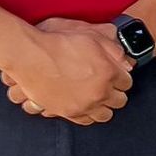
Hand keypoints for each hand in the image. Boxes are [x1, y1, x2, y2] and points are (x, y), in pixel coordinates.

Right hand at [2, 23, 131, 122]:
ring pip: (104, 115)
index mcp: (108, 72)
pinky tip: (83, 104)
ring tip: (96, 97)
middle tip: (107, 86)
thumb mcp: (90, 35)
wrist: (28, 54)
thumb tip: (125, 60)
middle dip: (115, 92)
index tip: (116, 75)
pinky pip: (85, 121)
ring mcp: (83, 105)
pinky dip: (86, 114)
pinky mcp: (67, 112)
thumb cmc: (56, 42)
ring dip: (103, 106)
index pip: (127, 82)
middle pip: (120, 101)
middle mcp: (99, 92)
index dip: (121, 77)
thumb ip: (112, 48)